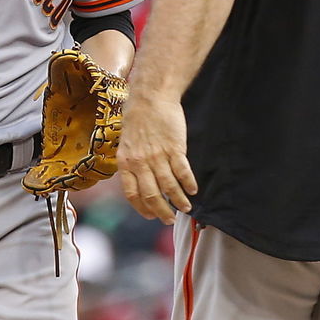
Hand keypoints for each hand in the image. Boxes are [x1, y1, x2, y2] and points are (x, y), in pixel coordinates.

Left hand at [118, 91, 196, 223]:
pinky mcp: (175, 148)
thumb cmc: (138, 119)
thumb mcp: (126, 143)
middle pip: (152, 195)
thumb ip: (132, 163)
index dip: (142, 208)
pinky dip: (188, 184)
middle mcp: (141, 163)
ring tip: (185, 208)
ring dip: (178, 201)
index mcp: (126, 163)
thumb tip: (139, 182)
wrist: (150, 98)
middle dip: (162, 212)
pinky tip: (193, 190)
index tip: (151, 216)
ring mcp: (158, 156)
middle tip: (169, 220)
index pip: (132, 194)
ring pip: (169, 187)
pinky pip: (182, 172)